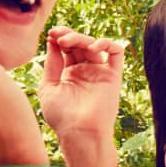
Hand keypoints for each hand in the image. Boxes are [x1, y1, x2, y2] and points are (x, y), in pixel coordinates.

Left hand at [38, 26, 124, 166]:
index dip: (60, 37)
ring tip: (67, 41)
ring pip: (95, 45)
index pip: (67, 48)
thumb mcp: (48, 86)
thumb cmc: (61, 116)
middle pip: (80, 44)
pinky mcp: (113, 76)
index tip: (50, 34)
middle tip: (58, 35)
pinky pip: (116, 53)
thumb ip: (52, 63)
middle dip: (69, 35)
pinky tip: (92, 47)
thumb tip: (52, 41)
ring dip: (81, 38)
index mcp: (69, 73)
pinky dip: (106, 44)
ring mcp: (100, 73)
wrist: (78, 132)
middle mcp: (86, 71)